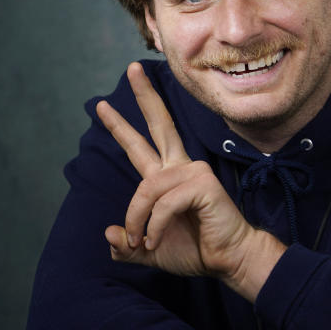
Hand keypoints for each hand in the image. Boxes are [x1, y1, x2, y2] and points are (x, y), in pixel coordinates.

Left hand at [96, 63, 283, 295]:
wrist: (228, 260)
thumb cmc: (196, 251)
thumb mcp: (150, 250)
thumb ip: (128, 246)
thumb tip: (110, 234)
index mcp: (169, 176)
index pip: (143, 144)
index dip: (121, 126)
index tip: (102, 106)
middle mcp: (181, 167)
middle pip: (159, 124)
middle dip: (143, 97)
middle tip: (130, 68)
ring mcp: (194, 173)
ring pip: (147, 188)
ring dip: (137, 219)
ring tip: (141, 241)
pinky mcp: (203, 185)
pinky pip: (163, 204)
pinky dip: (154, 226)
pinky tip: (156, 240)